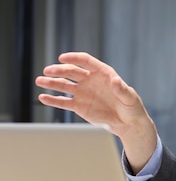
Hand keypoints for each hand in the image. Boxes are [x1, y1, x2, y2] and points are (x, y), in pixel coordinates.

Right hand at [35, 52, 156, 171]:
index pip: (86, 61)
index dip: (74, 58)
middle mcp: (90, 80)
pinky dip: (53, 100)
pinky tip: (43, 97)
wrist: (127, 123)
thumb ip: (122, 89)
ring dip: (51, 83)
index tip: (62, 58)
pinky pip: (63, 102)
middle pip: (71, 72)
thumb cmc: (131, 107)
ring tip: (39, 81)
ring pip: (64, 85)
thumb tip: (115, 80)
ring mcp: (83, 92)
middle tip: (47, 71)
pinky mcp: (79, 106)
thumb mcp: (129, 97)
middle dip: (59, 70)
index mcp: (103, 73)